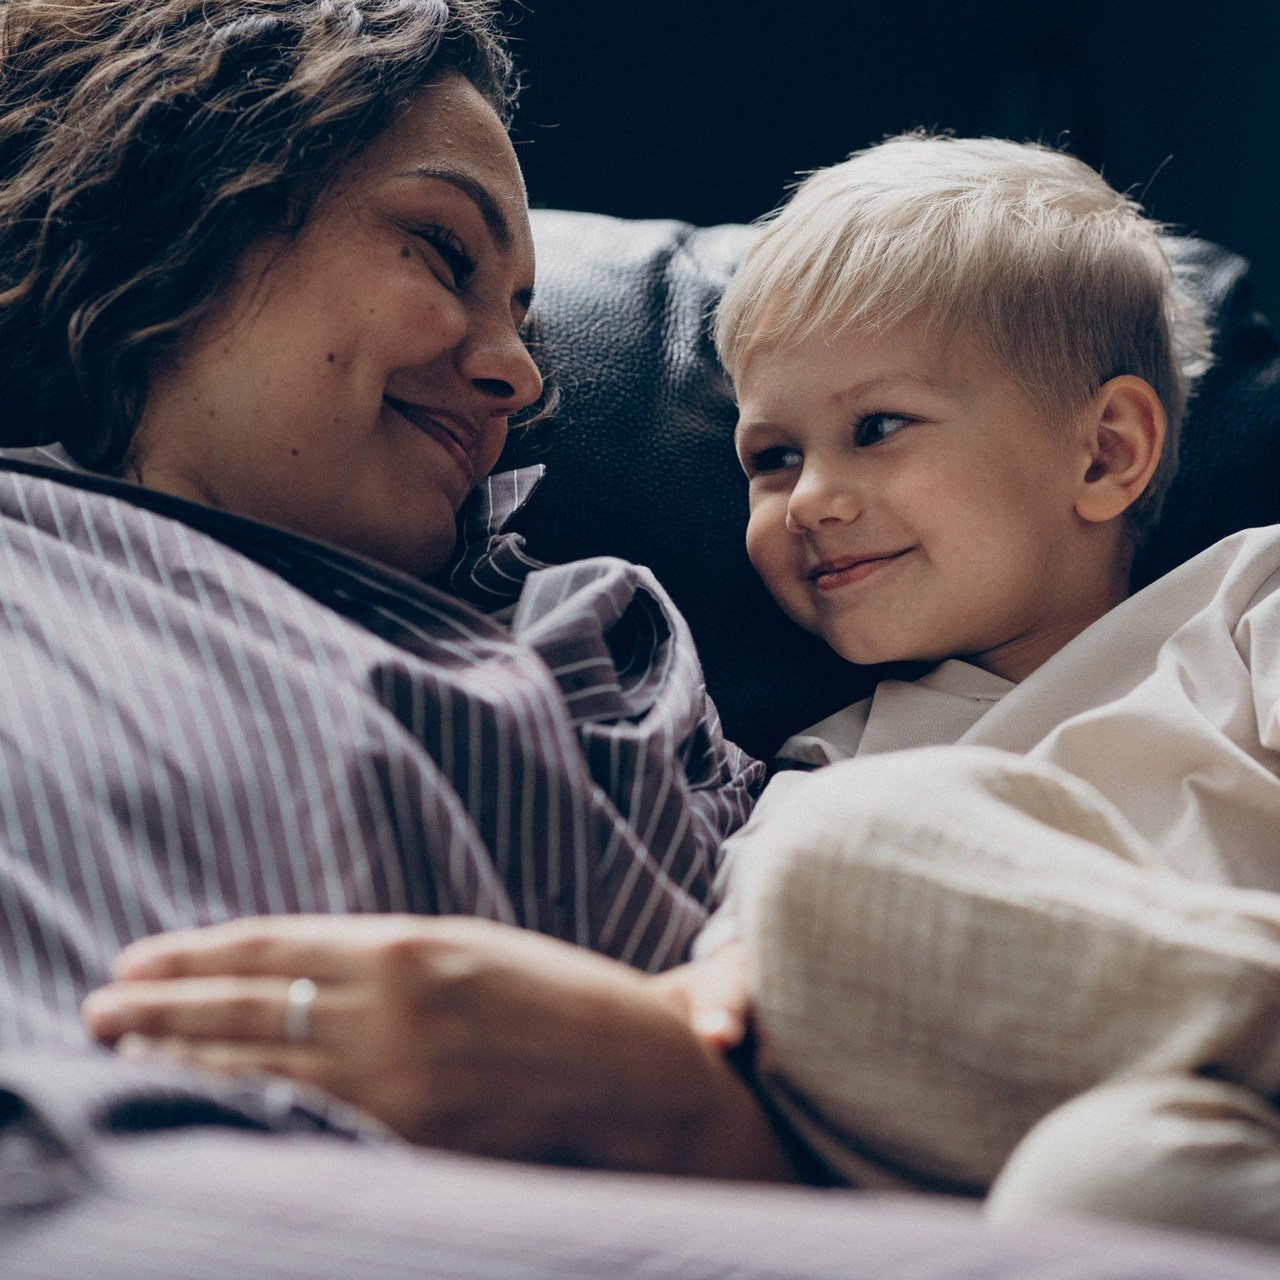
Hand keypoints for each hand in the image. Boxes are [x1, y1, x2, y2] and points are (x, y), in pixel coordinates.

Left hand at [83, 916, 796, 1179]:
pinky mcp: (414, 1142)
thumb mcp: (472, 952)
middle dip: (163, 1006)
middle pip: (248, 1004)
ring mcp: (400, 1081)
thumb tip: (303, 972)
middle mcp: (395, 1008)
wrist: (645, 1075)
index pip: (272, 946)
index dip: (197, 954)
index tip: (139, 959)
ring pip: (259, 1067)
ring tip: (122, 1051)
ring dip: (181, 1058)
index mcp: (412, 945)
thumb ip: (388, 960)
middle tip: (99, 1005)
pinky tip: (199, 1106)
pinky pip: (304, 1123)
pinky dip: (242, 1110)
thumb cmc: (564, 1003)